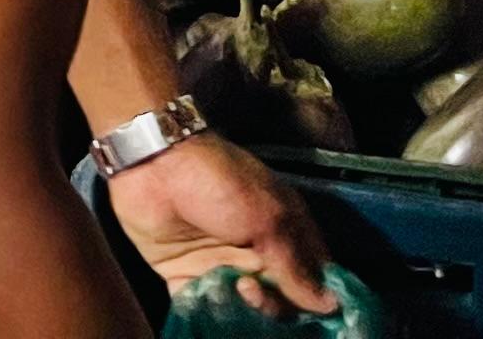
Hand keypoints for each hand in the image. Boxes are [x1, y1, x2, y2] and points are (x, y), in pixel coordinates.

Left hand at [108, 132, 336, 317]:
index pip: (313, 278)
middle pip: (280, 301)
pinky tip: (212, 312)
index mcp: (283, 234)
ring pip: (245, 311)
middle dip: (274, 305)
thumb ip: (295, 266)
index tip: (316, 316)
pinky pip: (205, 309)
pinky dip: (210, 317)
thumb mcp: (266, 219)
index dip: (318, 300)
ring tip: (235, 289)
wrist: (151, 165)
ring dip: (245, 312)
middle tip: (252, 287)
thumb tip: (330, 305)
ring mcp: (222, 267)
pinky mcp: (187, 277)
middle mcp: (257, 256)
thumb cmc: (218, 183)